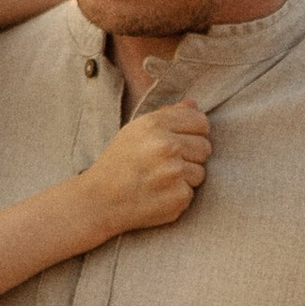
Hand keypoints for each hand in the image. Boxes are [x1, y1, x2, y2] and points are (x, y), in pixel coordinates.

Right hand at [80, 95, 212, 239]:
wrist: (99, 200)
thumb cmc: (118, 163)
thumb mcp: (135, 130)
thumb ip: (167, 115)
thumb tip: (194, 105)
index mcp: (155, 124)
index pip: (201, 121)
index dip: (193, 132)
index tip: (180, 142)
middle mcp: (166, 146)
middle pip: (205, 147)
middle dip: (190, 156)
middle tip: (165, 165)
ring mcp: (174, 172)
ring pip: (201, 172)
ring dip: (185, 178)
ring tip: (159, 180)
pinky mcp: (178, 196)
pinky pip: (191, 192)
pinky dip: (177, 196)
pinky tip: (158, 194)